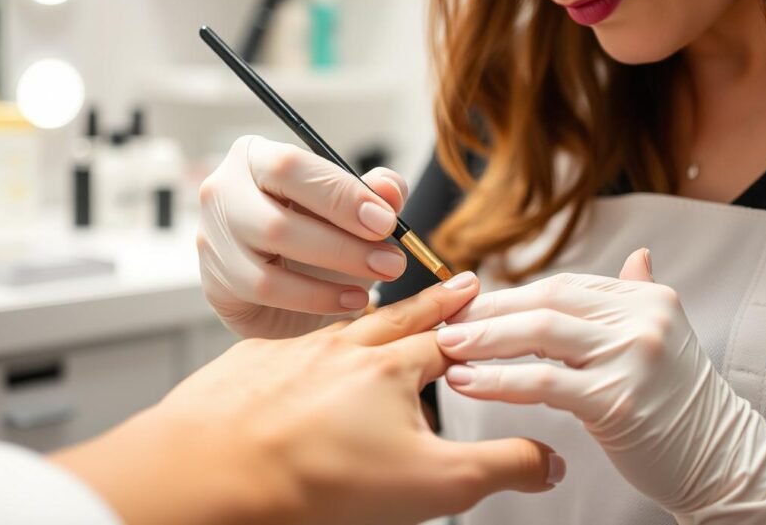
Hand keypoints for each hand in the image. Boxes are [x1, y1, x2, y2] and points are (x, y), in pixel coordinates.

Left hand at [51, 272, 563, 524]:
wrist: (216, 471)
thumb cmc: (320, 478)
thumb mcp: (434, 484)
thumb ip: (501, 467)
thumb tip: (549, 462)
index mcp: (391, 368)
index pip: (444, 336)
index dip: (470, 321)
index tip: (484, 297)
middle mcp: (343, 348)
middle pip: (400, 317)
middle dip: (433, 302)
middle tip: (456, 282)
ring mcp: (293, 353)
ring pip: (345, 326)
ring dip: (373, 317)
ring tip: (387, 310)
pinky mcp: (249, 366)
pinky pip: (289, 343)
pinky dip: (308, 341)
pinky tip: (306, 350)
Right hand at [197, 135, 409, 337]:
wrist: (284, 290)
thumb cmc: (315, 234)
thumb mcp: (348, 210)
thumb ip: (373, 194)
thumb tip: (390, 190)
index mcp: (255, 157)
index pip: (291, 166)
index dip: (342, 194)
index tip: (387, 222)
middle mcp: (223, 190)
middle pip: (278, 218)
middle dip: (344, 243)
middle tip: (392, 261)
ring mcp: (213, 236)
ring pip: (271, 258)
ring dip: (333, 272)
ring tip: (376, 283)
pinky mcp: (215, 280)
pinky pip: (267, 290)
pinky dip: (316, 298)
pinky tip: (350, 300)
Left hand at [437, 250, 765, 523]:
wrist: (719, 458)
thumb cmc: (677, 403)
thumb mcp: (662, 337)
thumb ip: (638, 296)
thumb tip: (636, 255)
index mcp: (644, 298)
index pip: (561, 286)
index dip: (508, 295)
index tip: (466, 305)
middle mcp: (641, 317)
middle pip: (545, 302)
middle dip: (489, 312)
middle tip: (444, 322)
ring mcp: (632, 355)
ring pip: (540, 334)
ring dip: (485, 340)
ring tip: (447, 348)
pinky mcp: (618, 398)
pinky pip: (544, 382)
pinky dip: (498, 380)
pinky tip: (467, 382)